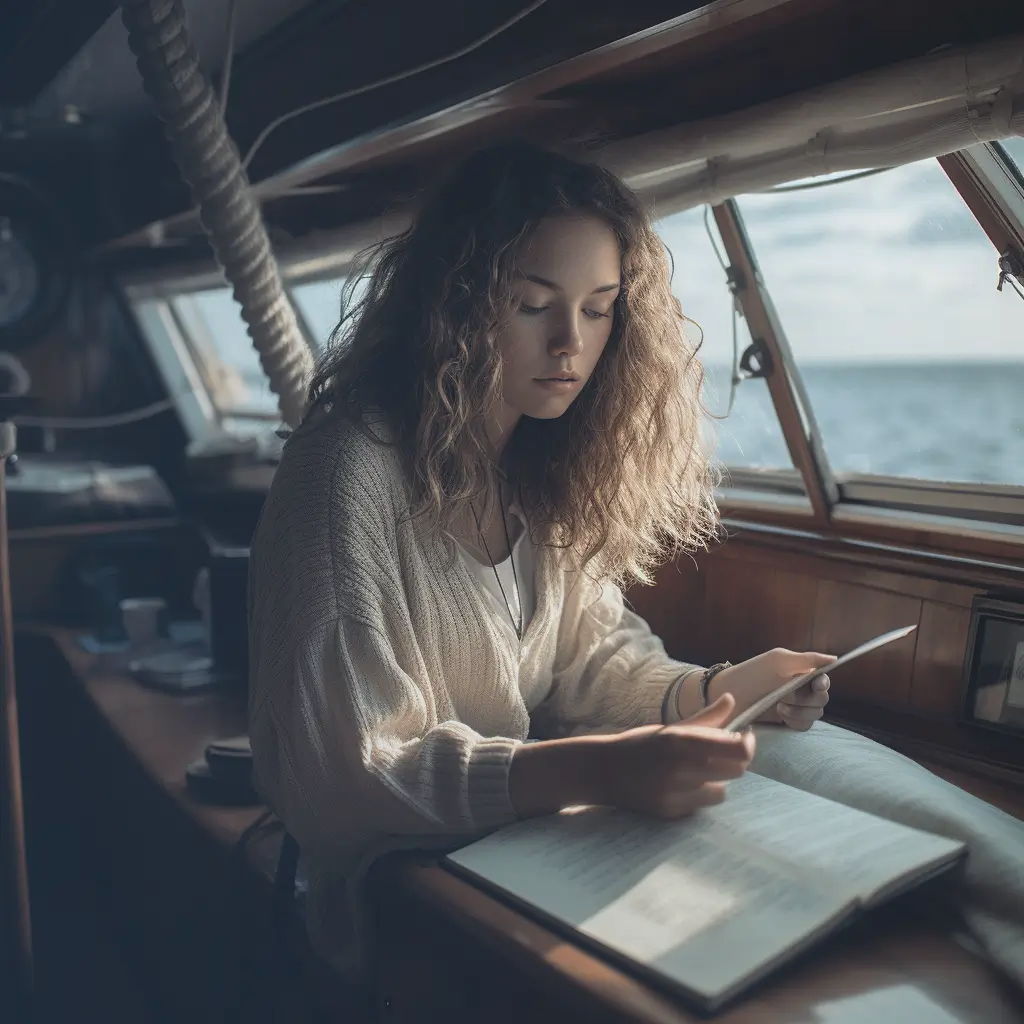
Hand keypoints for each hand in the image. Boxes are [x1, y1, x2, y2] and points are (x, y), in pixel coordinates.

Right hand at [596, 694, 754, 817]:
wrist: (603, 771)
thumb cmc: (639, 744)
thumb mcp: (671, 728)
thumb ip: (706, 718)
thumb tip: (731, 700)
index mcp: (683, 742)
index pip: (739, 750)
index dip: (748, 743)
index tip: (743, 736)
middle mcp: (683, 769)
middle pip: (736, 771)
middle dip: (733, 760)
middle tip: (723, 751)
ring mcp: (678, 794)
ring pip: (722, 791)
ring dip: (716, 781)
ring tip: (698, 771)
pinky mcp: (673, 812)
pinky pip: (702, 805)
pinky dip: (698, 795)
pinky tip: (680, 785)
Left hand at [711, 649, 832, 730]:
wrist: (728, 696)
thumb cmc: (751, 674)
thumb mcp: (778, 661)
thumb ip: (807, 659)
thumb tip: (834, 659)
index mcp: (798, 671)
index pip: (822, 678)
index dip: (823, 683)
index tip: (816, 684)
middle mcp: (799, 688)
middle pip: (822, 698)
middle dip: (807, 698)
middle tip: (786, 695)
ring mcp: (794, 706)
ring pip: (816, 713)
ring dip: (800, 710)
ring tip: (780, 705)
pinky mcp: (787, 722)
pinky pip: (805, 725)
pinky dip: (796, 721)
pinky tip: (782, 716)